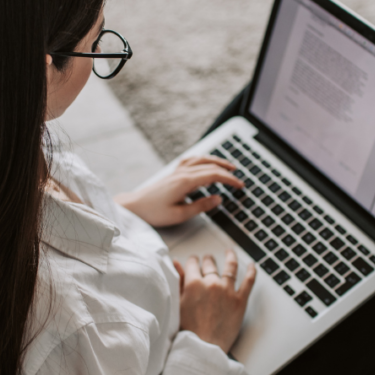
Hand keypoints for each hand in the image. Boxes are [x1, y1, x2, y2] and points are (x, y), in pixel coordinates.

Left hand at [115, 156, 241, 226]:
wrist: (134, 206)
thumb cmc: (154, 212)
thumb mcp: (180, 214)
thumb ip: (201, 206)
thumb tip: (218, 198)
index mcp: (185, 182)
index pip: (214, 175)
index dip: (229, 180)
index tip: (240, 185)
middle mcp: (182, 173)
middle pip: (210, 165)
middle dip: (227, 170)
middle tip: (239, 178)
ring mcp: (177, 171)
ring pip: (201, 159)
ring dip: (217, 161)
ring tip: (228, 166)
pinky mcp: (173, 173)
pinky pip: (191, 160)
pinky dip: (203, 159)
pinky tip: (206, 162)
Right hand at [175, 250, 255, 353]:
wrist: (203, 348)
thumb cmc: (188, 330)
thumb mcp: (178, 303)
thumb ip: (178, 281)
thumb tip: (176, 264)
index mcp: (193, 284)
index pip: (193, 264)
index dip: (192, 261)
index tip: (193, 261)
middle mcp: (211, 283)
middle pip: (210, 264)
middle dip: (208, 260)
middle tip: (208, 259)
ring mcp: (227, 291)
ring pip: (230, 267)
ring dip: (230, 257)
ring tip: (230, 253)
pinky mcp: (240, 301)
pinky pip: (249, 282)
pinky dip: (252, 271)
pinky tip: (252, 266)